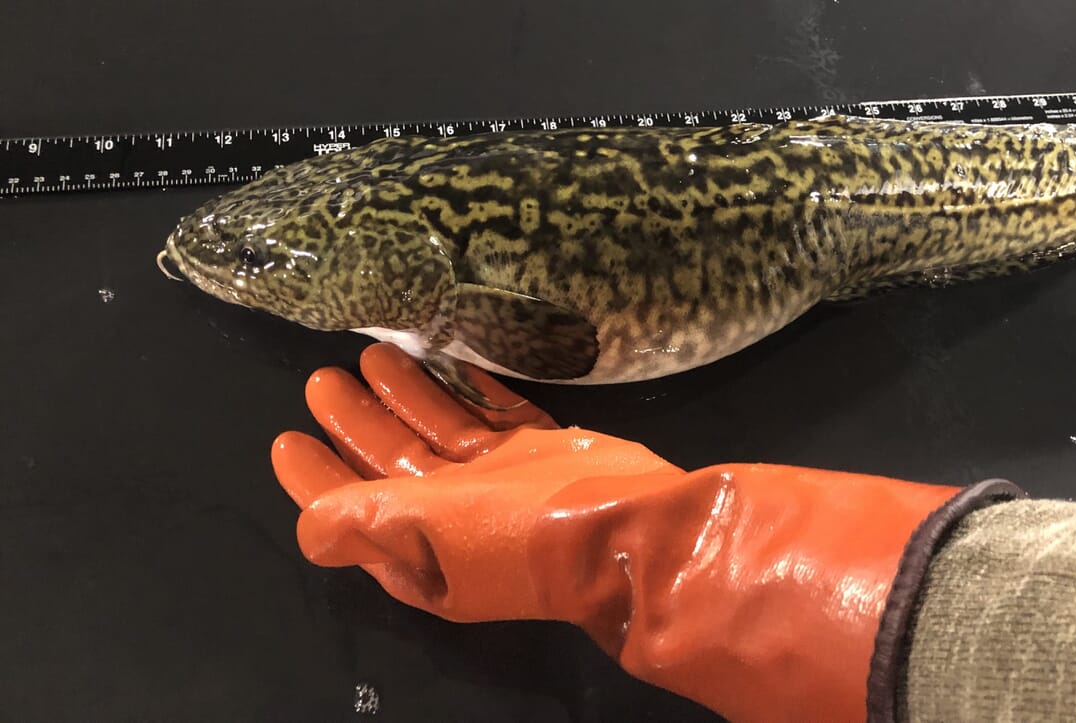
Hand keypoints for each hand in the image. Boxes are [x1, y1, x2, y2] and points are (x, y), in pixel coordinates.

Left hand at [271, 343, 1018, 721]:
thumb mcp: (426, 530)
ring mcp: (502, 486)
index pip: (349, 512)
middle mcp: (457, 520)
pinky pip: (496, 416)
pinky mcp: (544, 454)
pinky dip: (472, 389)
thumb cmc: (520, 534)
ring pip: (440, 433)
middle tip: (321, 377)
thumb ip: (362, 521)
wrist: (629, 526)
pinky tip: (453, 359)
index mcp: (420, 550)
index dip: (313, 479)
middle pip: (391, 465)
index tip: (284, 437)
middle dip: (355, 422)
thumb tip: (309, 526)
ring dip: (406, 395)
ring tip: (373, 352)